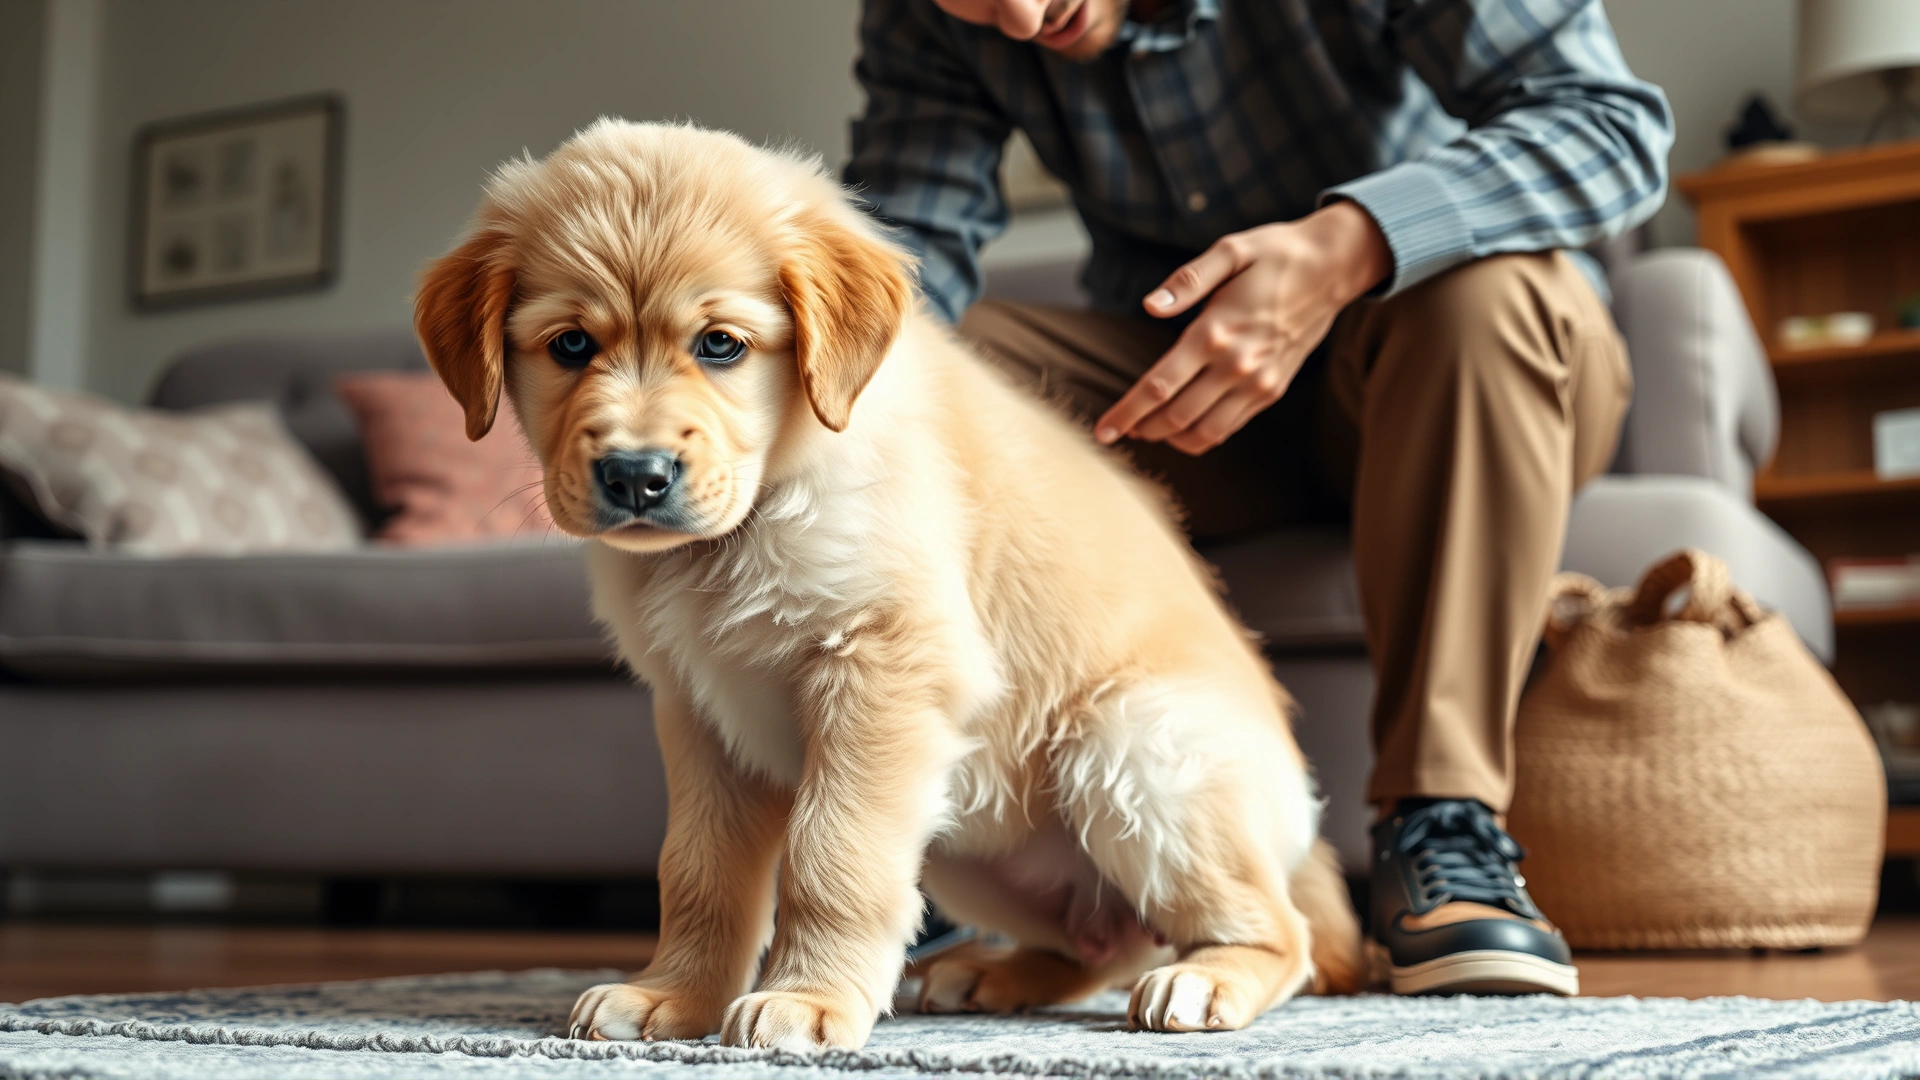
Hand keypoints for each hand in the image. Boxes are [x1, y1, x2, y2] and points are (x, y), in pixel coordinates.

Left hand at [1094, 201, 1390, 454]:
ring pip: (1203, 432)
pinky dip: (1201, 436)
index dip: (1127, 411)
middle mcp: (1237, 365)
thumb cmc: (1276, 254)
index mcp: (1216, 331)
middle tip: (1119, 431)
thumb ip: (1187, 280)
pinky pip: (1230, 428)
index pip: (1160, 385)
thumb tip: (1151, 305)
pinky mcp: (1272, 391)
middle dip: (1141, 429)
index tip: (1103, 429)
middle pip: (1176, 416)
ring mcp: (1258, 383)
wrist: (1334, 268)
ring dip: (1170, 439)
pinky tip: (1183, 428)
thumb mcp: (1230, 250)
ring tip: (1147, 432)